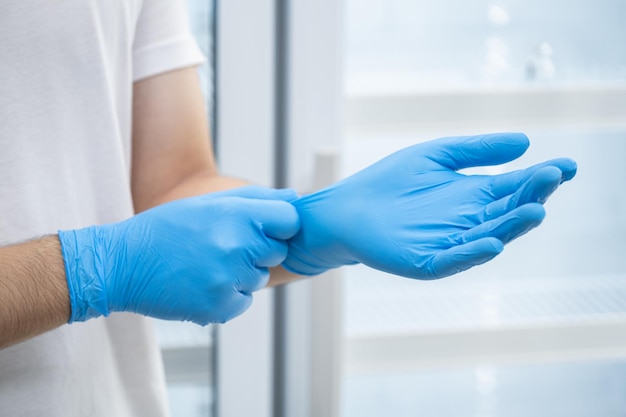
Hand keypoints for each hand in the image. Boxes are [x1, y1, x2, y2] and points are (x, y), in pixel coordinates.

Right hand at [59, 186, 299, 323]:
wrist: (122, 264)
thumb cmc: (167, 230)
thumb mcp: (208, 202)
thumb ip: (256, 198)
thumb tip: (295, 198)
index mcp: (235, 214)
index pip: (289, 220)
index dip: (279, 224)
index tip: (265, 228)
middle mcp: (236, 246)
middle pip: (276, 252)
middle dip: (257, 250)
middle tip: (222, 246)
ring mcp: (228, 279)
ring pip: (259, 278)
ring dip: (240, 274)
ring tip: (205, 264)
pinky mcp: (219, 307)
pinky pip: (243, 301)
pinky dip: (228, 296)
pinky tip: (200, 283)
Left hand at [283, 133, 576, 278]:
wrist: (346, 207)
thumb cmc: (390, 182)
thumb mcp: (436, 156)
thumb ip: (476, 150)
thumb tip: (525, 141)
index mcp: (474, 196)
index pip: (515, 187)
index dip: (541, 178)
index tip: (567, 166)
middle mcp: (468, 221)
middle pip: (507, 211)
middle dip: (531, 197)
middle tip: (551, 178)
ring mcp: (449, 244)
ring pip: (488, 236)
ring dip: (511, 227)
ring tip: (534, 211)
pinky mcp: (426, 261)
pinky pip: (453, 259)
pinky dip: (472, 253)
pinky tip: (491, 242)